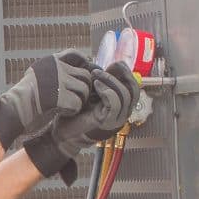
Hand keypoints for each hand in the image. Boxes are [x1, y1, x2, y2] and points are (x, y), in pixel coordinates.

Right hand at [0, 49, 94, 149]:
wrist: (14, 109)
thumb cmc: (25, 96)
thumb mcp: (38, 75)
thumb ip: (54, 70)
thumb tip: (77, 66)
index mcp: (51, 61)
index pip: (75, 55)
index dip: (84, 64)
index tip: (85, 74)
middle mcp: (56, 68)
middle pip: (85, 75)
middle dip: (84, 88)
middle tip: (76, 98)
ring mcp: (59, 81)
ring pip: (84, 89)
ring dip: (80, 100)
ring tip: (68, 106)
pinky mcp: (60, 96)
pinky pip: (77, 104)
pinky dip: (72, 111)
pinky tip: (61, 112)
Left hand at [22, 63, 138, 181]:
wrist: (64, 134)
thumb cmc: (76, 114)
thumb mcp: (91, 95)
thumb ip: (100, 84)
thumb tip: (105, 67)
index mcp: (121, 107)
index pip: (134, 88)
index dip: (127, 73)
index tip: (115, 64)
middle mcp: (122, 114)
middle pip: (134, 91)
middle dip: (122, 75)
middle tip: (107, 67)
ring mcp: (116, 120)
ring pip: (125, 96)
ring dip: (111, 81)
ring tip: (96, 75)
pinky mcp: (106, 122)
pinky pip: (114, 104)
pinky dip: (106, 91)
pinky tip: (96, 85)